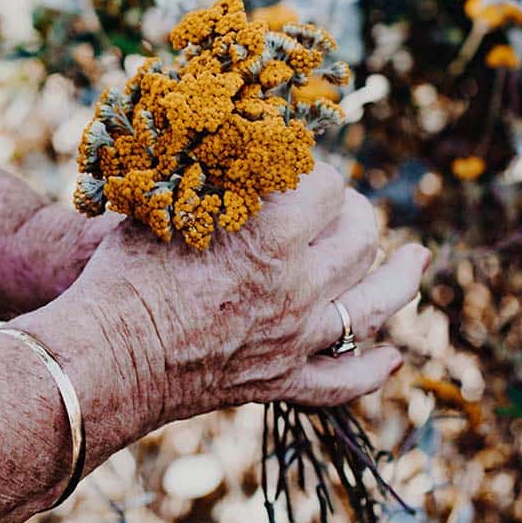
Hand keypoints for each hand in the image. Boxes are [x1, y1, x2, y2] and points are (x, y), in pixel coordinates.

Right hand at [19, 163, 429, 472]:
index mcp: (272, 236)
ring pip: (376, 304)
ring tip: (417, 260)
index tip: (298, 165)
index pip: (326, 185)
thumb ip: (214, 177)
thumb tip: (237, 141)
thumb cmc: (125, 274)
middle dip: (356, 210)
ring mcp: (297, 339)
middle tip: (340, 203)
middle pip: (361, 236)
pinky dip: (374, 367)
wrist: (104, 358)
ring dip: (402, 278)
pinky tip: (394, 355)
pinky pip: (345, 380)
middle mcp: (299, 287)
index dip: (315, 169)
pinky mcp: (282, 382)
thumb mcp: (169, 206)